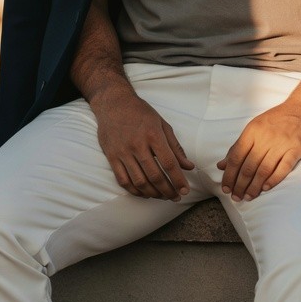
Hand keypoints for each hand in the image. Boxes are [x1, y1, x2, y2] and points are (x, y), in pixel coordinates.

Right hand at [92, 85, 193, 199]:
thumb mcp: (162, 125)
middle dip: (168, 190)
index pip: (169, 163)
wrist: (113, 103)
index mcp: (153, 135)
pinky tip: (144, 193)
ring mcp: (123, 152)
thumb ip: (176, 147)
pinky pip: (123, 180)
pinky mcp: (111, 157)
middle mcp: (137, 145)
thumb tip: (189, 167)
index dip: (178, 179)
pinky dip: (135, 190)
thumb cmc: (141, 113)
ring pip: (139, 181)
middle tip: (176, 197)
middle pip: (155, 175)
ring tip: (162, 196)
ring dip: (153, 193)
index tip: (185, 190)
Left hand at [217, 101, 300, 201]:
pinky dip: (273, 179)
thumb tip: (222, 165)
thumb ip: (238, 146)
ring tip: (249, 196)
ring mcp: (282, 143)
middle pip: (248, 166)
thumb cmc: (277, 119)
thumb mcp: (254, 127)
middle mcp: (265, 137)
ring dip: (255, 186)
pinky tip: (265, 188)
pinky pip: (283, 167)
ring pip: (264, 169)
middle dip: (240, 184)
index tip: (226, 188)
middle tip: (236, 197)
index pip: (236, 157)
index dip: (229, 175)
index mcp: (252, 131)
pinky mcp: (296, 149)